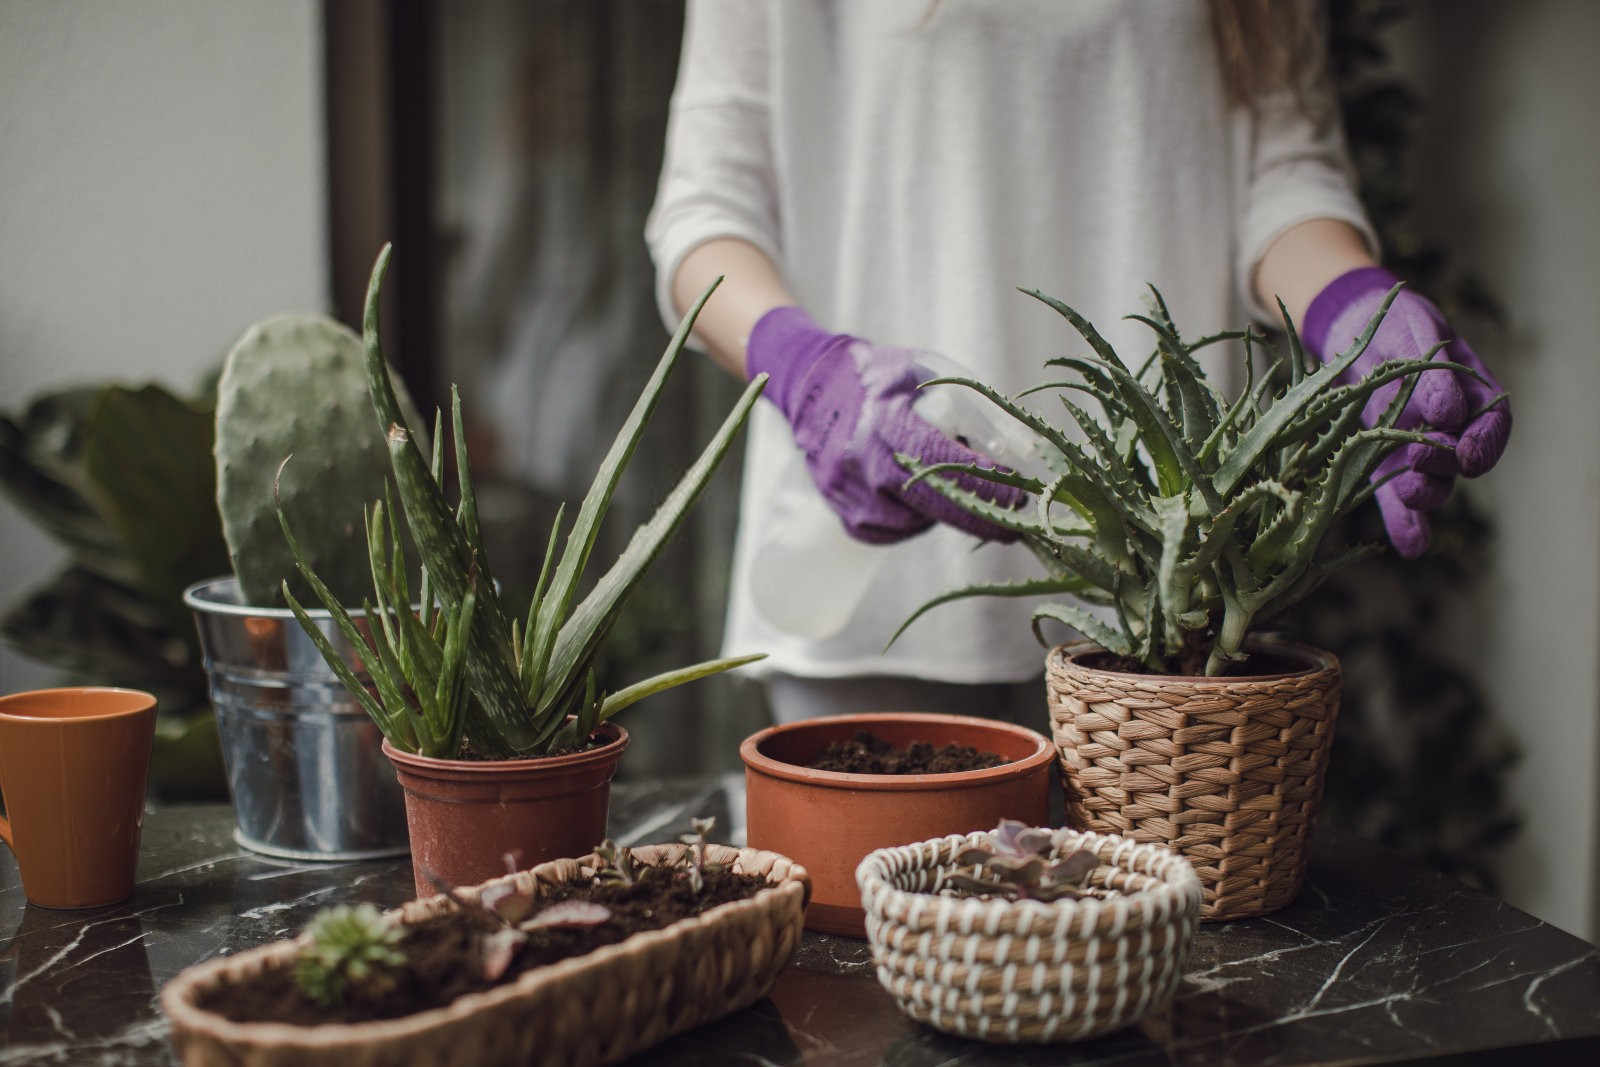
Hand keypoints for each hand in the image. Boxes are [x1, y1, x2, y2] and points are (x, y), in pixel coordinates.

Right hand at [746, 307, 1023, 542]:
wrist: (814, 387)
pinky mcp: (843, 511)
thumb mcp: (932, 372)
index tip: (1020, 496)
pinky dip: (913, 520)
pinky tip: (916, 497)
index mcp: (886, 419)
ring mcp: (849, 490)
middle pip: (933, 503)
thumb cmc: (885, 378)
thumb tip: (1027, 452)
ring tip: (950, 487)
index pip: (943, 460)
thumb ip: (976, 408)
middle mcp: (864, 459)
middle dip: (980, 518)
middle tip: (1014, 527)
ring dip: (942, 513)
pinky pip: (891, 531)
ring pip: (914, 522)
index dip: (984, 483)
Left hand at [1301, 267, 1510, 557]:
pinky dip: (1403, 523)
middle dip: (1444, 467)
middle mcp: (1450, 426)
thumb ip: (1430, 374)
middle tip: (1420, 462)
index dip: (1485, 443)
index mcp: (1472, 392)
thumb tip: (1448, 414)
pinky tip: (1411, 547)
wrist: (1351, 326)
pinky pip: (1392, 495)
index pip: (1492, 423)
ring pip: (1430, 481)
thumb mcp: (1414, 335)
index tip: (1472, 457)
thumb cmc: (1392, 324)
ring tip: (1409, 497)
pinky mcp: (1380, 460)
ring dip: (1422, 496)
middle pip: (1459, 459)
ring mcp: (1415, 445)